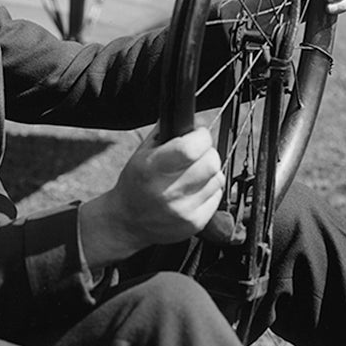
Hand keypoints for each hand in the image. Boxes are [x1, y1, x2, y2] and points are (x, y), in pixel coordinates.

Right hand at [79, 127, 223, 270]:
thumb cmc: (135, 184)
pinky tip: (193, 192)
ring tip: (192, 176)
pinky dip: (209, 190)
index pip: (190, 148)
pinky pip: (217, 197)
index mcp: (151, 169)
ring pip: (217, 178)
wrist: (128, 222)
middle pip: (210, 163)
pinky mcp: (194, 224)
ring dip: (209, 172)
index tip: (198, 135)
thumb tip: (190, 121)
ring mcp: (183, 210)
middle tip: (197, 155)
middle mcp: (168, 192)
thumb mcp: (141, 154)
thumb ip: (166, 135)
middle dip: (207, 153)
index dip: (200, 136)